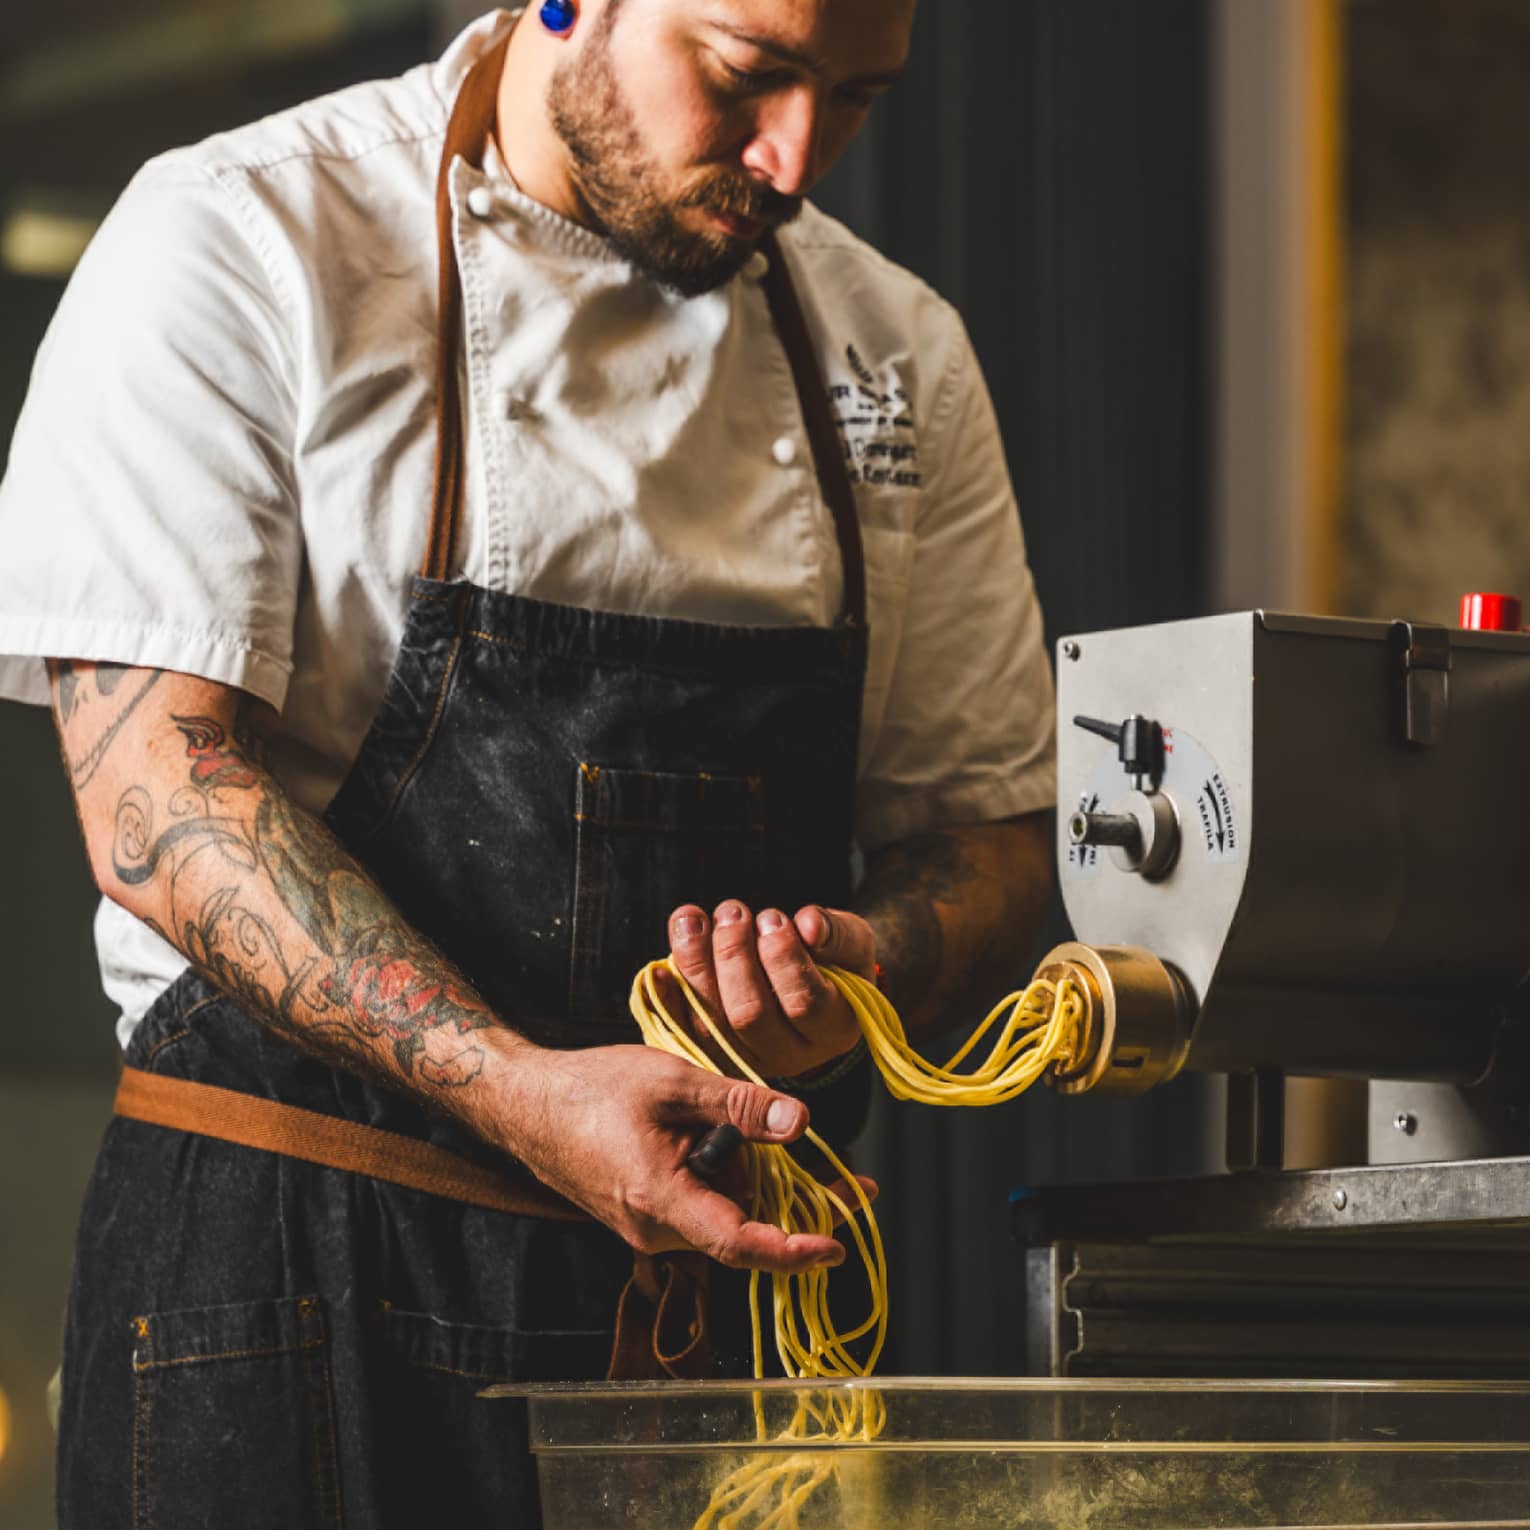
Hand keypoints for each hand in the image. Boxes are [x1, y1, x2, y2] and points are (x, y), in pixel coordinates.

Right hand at [493, 1041, 854, 1271]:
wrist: (529, 1104)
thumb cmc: (592, 1088)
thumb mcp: (674, 1082)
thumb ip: (740, 1106)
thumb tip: (801, 1124)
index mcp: (660, 1198)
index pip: (739, 1243)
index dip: (793, 1250)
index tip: (835, 1246)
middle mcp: (654, 1229)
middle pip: (742, 1222)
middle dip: (780, 1190)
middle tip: (824, 1162)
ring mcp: (648, 1228)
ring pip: (723, 1211)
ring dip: (741, 1172)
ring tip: (709, 1115)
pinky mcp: (645, 1218)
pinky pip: (701, 1206)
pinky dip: (718, 1175)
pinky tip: (701, 1132)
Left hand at [663, 901, 875, 1079]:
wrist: (812, 983)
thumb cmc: (834, 957)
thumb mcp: (850, 940)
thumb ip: (836, 933)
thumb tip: (808, 924)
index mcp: (833, 1029)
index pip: (805, 1003)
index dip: (782, 958)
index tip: (771, 917)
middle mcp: (792, 1055)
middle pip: (751, 1016)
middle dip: (734, 957)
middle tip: (732, 911)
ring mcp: (747, 1060)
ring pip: (712, 1024)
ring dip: (696, 967)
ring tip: (692, 919)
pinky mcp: (712, 1055)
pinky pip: (681, 1033)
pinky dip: (666, 999)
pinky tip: (658, 968)